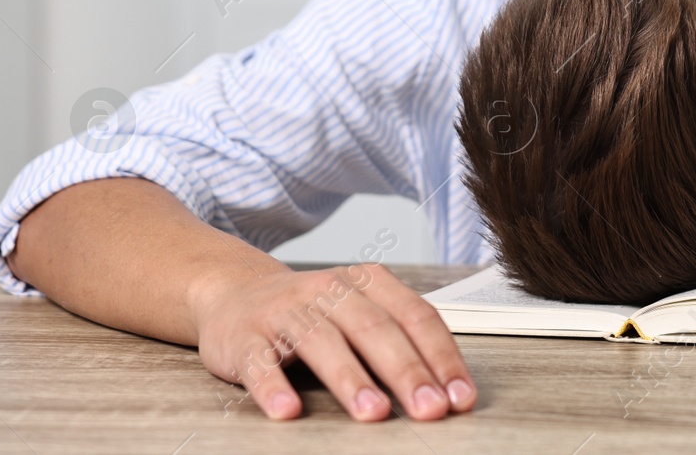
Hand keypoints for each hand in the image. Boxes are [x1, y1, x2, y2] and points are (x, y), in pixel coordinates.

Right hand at [189, 263, 475, 421]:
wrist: (234, 294)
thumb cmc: (314, 313)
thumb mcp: (360, 312)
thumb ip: (399, 341)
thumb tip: (447, 391)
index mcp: (368, 283)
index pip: (415, 316)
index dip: (442, 357)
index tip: (460, 396)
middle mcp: (330, 290)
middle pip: (375, 328)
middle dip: (406, 371)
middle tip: (429, 408)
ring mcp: (285, 312)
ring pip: (322, 342)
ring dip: (351, 379)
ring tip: (374, 413)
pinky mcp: (245, 338)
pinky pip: (260, 363)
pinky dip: (273, 387)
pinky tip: (288, 411)